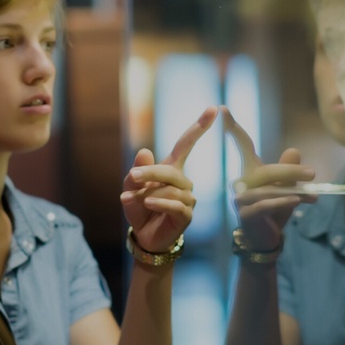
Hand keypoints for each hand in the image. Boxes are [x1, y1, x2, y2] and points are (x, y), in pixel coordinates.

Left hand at [120, 105, 217, 252]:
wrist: (144, 236)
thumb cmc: (139, 208)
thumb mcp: (131, 187)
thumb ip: (137, 171)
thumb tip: (144, 151)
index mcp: (172, 169)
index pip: (186, 144)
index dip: (199, 126)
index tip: (214, 108)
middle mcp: (184, 181)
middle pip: (171, 169)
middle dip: (151, 172)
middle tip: (133, 176)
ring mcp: (188, 198)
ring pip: (171, 189)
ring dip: (149, 193)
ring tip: (135, 200)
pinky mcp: (187, 215)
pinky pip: (176, 205)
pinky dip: (160, 203)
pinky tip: (148, 203)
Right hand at [223, 106, 314, 250]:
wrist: (266, 239)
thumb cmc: (275, 211)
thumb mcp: (287, 188)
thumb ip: (289, 170)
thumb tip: (294, 150)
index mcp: (250, 171)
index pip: (243, 145)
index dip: (232, 127)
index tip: (223, 108)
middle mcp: (241, 182)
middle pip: (266, 169)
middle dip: (291, 171)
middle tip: (313, 174)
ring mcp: (240, 198)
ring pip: (268, 188)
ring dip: (293, 191)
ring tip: (312, 196)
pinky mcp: (245, 214)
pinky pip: (266, 204)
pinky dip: (284, 202)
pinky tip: (297, 202)